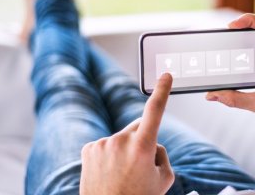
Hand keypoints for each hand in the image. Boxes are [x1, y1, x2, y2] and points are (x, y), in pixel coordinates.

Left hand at [80, 73, 173, 194]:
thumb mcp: (164, 179)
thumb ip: (162, 154)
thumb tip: (151, 142)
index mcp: (143, 147)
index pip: (155, 111)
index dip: (162, 91)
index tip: (166, 75)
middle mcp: (121, 140)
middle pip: (139, 127)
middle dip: (143, 138)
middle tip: (141, 165)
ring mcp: (102, 143)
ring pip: (122, 138)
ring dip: (125, 150)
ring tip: (122, 175)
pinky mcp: (89, 148)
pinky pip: (106, 145)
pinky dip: (110, 154)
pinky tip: (109, 172)